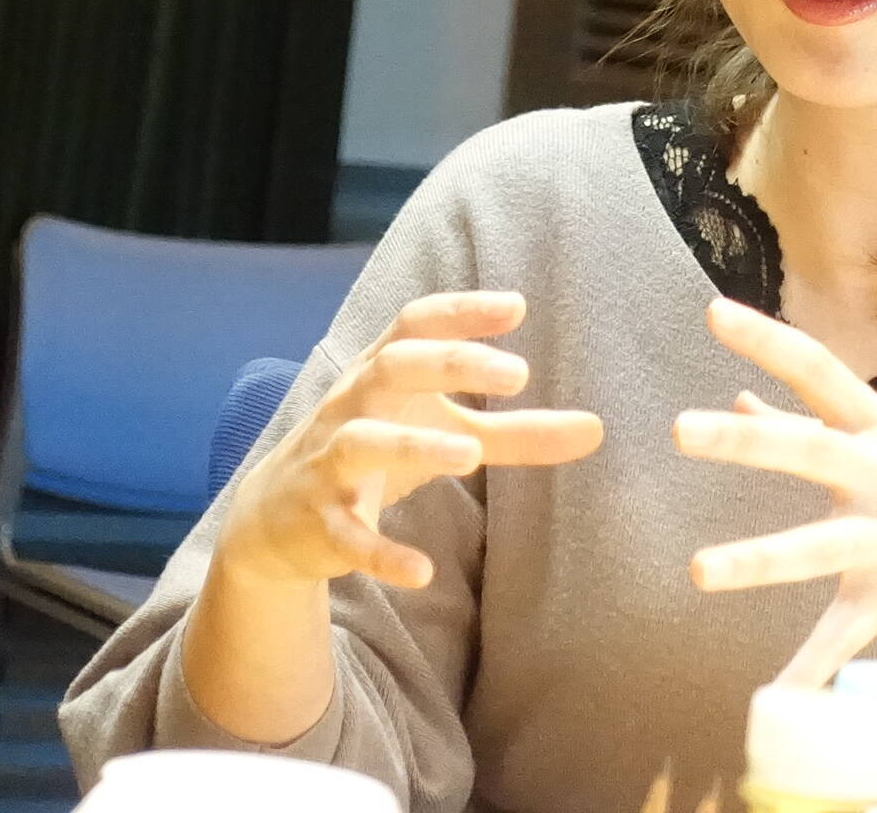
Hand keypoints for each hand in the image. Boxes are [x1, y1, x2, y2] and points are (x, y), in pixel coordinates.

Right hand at [217, 291, 602, 591]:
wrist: (278, 517)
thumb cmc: (376, 453)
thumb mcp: (444, 433)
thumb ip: (518, 433)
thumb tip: (599, 429)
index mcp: (382, 374)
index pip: (415, 325)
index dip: (461, 312)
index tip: (517, 306)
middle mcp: (352, 406)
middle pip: (391, 366)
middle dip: (450, 363)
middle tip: (519, 373)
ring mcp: (330, 462)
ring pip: (362, 441)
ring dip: (414, 443)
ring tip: (471, 453)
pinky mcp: (319, 521)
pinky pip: (346, 534)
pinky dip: (380, 551)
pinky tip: (421, 571)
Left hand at [675, 295, 876, 684]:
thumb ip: (810, 420)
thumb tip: (742, 396)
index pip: (815, 368)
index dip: (765, 338)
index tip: (712, 311)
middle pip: (807, 449)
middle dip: (745, 441)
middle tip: (679, 429)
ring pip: (814, 548)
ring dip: (756, 560)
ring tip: (697, 572)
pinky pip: (843, 635)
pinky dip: (811, 669)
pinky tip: (776, 698)